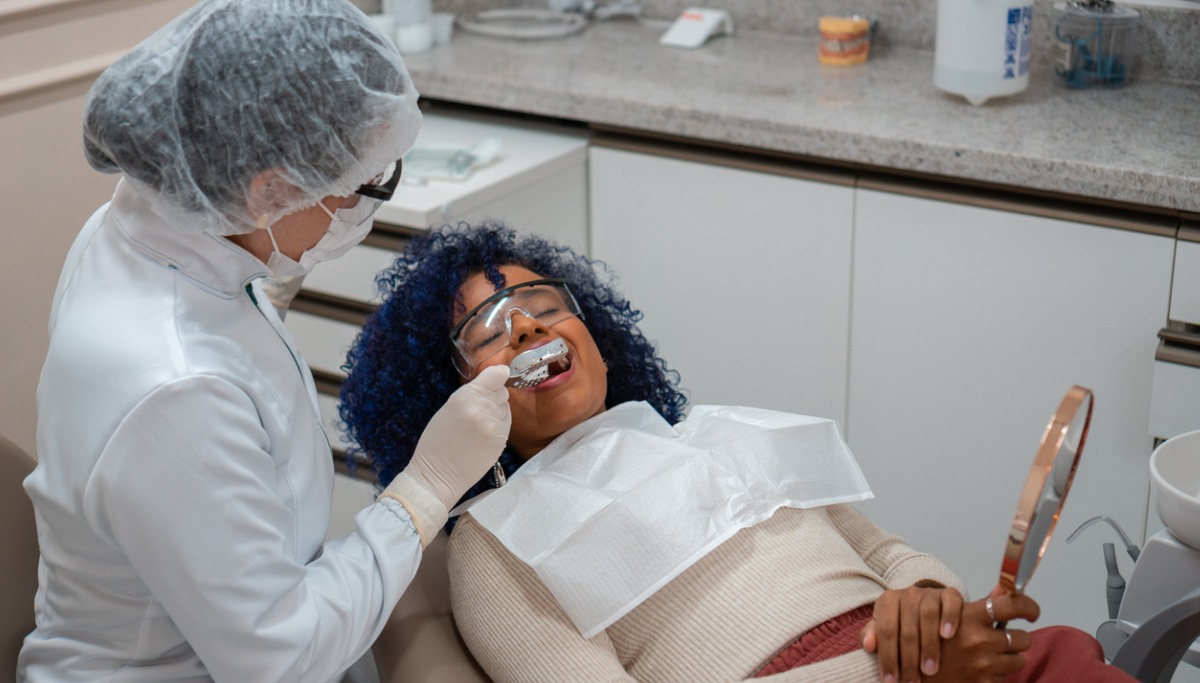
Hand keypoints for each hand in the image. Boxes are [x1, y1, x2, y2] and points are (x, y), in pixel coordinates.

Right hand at [400, 364, 511, 509]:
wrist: (437, 475)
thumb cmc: (436, 443)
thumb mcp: (448, 409)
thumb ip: (471, 394)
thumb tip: (493, 383)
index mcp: (465, 396)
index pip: (496, 375)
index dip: (499, 375)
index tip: (500, 375)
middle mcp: (482, 408)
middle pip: (502, 392)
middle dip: (493, 398)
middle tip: (477, 411)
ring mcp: (493, 426)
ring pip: (506, 409)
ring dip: (497, 413)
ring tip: (478, 427)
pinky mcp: (500, 441)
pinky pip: (507, 425)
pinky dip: (499, 427)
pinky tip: (483, 436)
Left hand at [863, 583, 963, 682]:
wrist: (930, 605)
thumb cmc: (902, 623)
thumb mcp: (886, 628)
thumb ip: (874, 635)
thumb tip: (869, 645)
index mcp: (888, 601)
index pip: (886, 630)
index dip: (887, 658)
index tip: (890, 681)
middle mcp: (908, 594)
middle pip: (907, 628)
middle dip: (909, 660)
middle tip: (912, 682)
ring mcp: (930, 593)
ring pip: (928, 616)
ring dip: (929, 645)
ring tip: (929, 670)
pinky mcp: (950, 593)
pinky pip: (950, 603)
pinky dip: (949, 618)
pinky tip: (947, 636)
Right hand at [925, 590, 1040, 682]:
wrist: (914, 674)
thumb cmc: (935, 642)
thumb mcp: (954, 616)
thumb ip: (984, 603)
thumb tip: (1006, 588)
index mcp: (970, 618)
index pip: (1013, 606)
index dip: (1029, 607)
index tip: (1032, 613)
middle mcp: (979, 640)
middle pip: (1023, 638)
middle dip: (1017, 639)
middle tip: (1004, 640)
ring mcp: (983, 665)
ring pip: (1018, 660)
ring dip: (1008, 658)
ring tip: (990, 656)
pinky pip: (1005, 677)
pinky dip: (996, 674)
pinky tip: (980, 670)